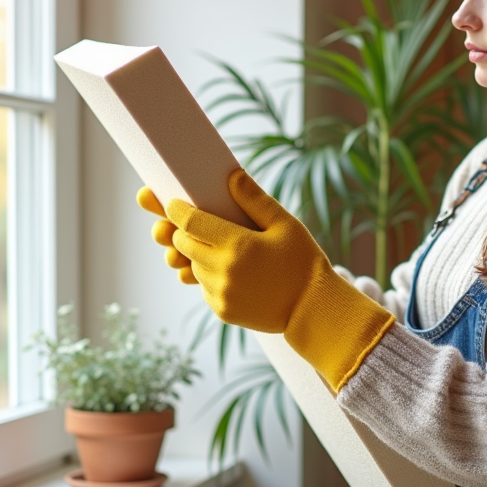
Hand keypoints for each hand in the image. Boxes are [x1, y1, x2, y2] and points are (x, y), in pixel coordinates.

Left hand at [138, 171, 394, 390]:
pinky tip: (232, 272)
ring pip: (192, 266)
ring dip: (197, 255)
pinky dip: (210, 277)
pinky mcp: (222, 311)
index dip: (176, 210)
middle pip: (183, 243)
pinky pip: (204, 287)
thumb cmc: (303, 261)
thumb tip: (231, 175)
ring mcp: (220, 294)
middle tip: (193, 224)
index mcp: (238, 244)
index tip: (173, 203)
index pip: (190, 222)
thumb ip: (255, 200)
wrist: (313, 309)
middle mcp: (223, 270)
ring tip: (221, 249)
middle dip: (183, 231)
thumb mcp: (285, 224)